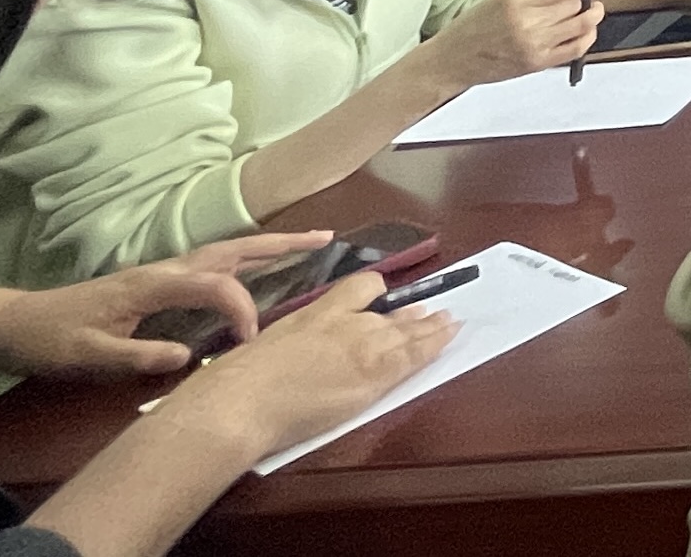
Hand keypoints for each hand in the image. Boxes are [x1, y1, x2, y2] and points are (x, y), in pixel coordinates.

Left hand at [0, 231, 334, 379]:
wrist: (17, 324)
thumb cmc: (52, 340)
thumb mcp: (88, 358)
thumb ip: (137, 356)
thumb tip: (188, 358)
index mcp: (153, 284)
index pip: (216, 285)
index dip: (242, 309)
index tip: (250, 344)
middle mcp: (164, 269)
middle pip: (231, 248)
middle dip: (280, 243)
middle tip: (324, 236)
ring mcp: (161, 271)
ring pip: (224, 251)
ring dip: (267, 246)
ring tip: (307, 242)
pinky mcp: (157, 281)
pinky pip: (213, 263)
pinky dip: (245, 258)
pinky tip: (257, 268)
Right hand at [160, 270, 455, 463]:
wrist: (241, 404)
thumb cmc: (240, 380)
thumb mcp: (270, 342)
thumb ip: (298, 340)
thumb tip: (307, 350)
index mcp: (318, 311)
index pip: (362, 286)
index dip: (376, 293)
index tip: (383, 300)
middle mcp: (348, 323)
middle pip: (391, 312)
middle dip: (412, 314)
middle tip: (431, 311)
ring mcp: (364, 348)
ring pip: (409, 331)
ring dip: (432, 327)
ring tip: (450, 322)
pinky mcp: (374, 378)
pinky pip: (413, 357)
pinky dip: (434, 345)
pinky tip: (448, 338)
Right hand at [420, 0, 604, 90]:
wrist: (454, 60)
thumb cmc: (474, 26)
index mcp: (516, 0)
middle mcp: (527, 22)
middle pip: (574, 6)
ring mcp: (533, 45)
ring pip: (579, 26)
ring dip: (592, 17)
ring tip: (594, 11)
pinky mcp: (537, 63)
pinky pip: (574, 50)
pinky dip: (587, 38)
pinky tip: (587, 31)